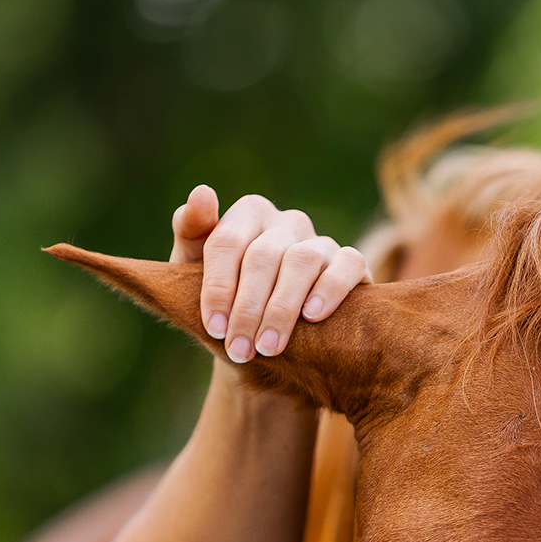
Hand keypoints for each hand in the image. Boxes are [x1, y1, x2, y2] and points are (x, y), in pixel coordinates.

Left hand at [171, 185, 370, 363]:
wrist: (268, 338)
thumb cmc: (228, 300)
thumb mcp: (194, 269)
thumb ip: (190, 231)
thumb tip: (202, 193)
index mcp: (248, 214)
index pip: (228, 242)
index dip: (218, 286)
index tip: (214, 328)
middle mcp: (286, 221)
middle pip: (263, 256)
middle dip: (248, 308)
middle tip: (239, 348)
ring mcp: (320, 241)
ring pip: (302, 261)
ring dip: (282, 308)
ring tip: (269, 347)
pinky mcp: (350, 262)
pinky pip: (348, 264)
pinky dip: (331, 288)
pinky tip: (312, 316)